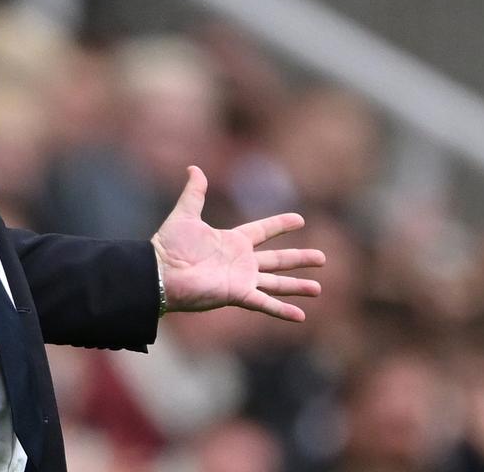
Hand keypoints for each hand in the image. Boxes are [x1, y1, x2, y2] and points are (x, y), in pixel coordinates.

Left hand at [152, 166, 324, 321]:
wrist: (161, 272)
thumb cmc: (169, 245)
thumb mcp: (185, 214)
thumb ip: (194, 192)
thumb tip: (193, 167)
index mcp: (232, 241)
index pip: (262, 231)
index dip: (280, 225)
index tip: (300, 219)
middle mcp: (241, 261)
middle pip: (277, 259)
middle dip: (299, 258)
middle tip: (323, 258)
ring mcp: (241, 279)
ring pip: (277, 283)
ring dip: (297, 286)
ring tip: (318, 289)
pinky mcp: (238, 294)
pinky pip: (265, 303)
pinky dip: (282, 309)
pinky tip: (301, 316)